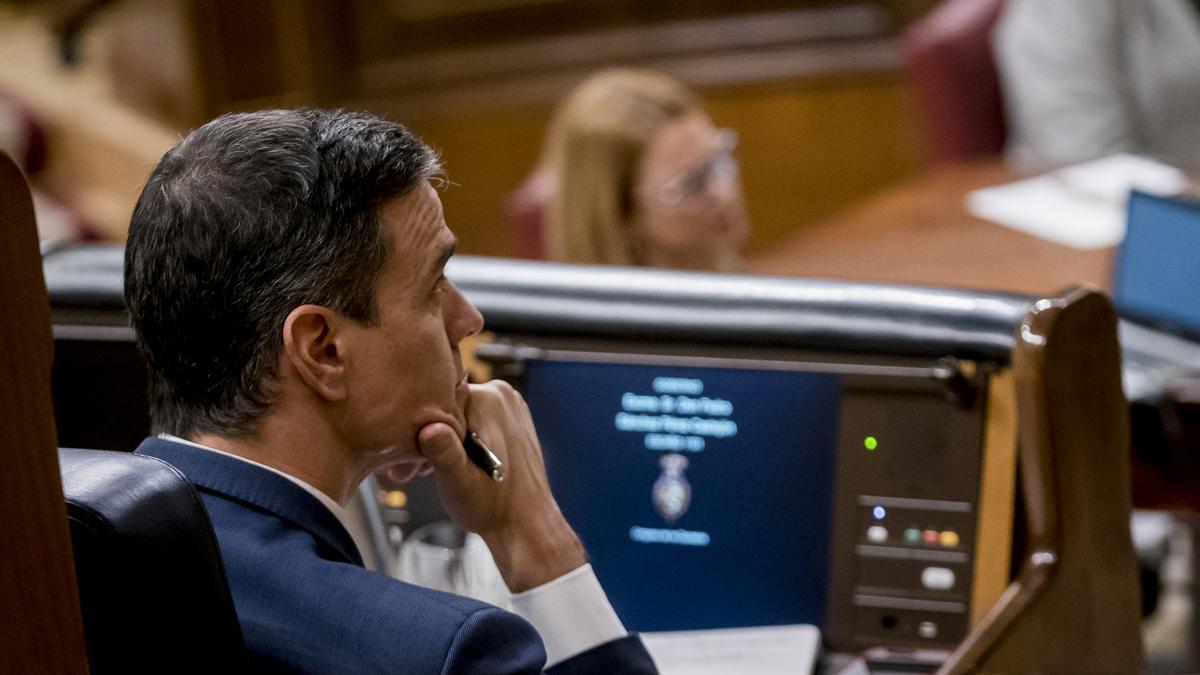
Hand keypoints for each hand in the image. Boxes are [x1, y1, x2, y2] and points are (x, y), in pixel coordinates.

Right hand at [416, 380, 584, 592]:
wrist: (525, 524)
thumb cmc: (492, 508)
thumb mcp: (459, 484)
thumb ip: (445, 454)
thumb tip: (429, 429)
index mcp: (489, 399)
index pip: (436, 399)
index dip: (416, 429)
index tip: (407, 461)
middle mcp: (501, 394)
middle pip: (447, 407)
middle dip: (427, 437)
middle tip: (411, 471)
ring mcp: (509, 405)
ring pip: (458, 415)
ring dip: (441, 441)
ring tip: (428, 472)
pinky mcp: (510, 419)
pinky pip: (473, 420)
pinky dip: (459, 440)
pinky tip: (452, 465)